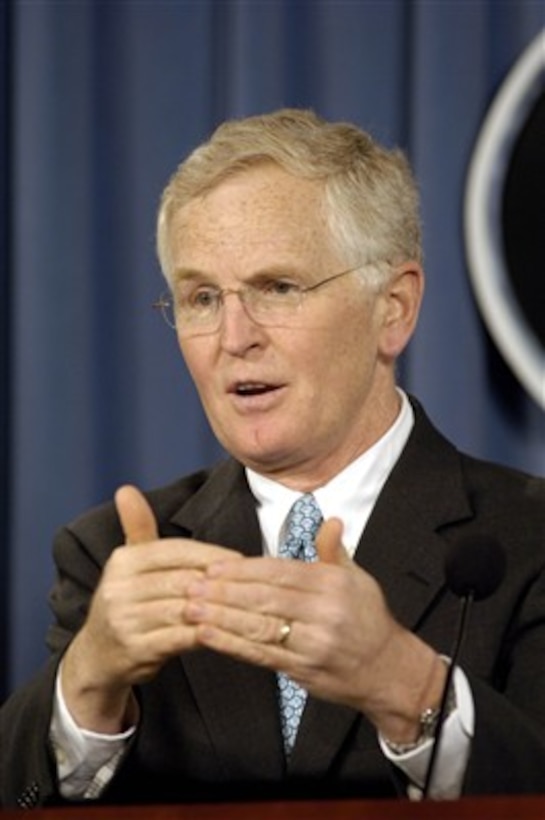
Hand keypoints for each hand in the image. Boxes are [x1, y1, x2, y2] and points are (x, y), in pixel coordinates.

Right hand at [61, 485, 240, 732]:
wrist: (99, 656)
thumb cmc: (128, 602)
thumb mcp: (129, 564)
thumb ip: (137, 527)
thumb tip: (126, 489)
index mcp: (123, 561)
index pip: (176, 550)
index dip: (210, 554)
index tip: (240, 560)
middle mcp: (119, 588)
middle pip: (183, 579)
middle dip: (219, 583)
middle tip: (250, 585)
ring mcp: (124, 620)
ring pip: (184, 608)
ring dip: (217, 609)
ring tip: (243, 608)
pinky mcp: (134, 649)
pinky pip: (179, 638)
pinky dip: (205, 634)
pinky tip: (225, 631)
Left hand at [185, 518, 444, 741]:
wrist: (388, 671)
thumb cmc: (368, 619)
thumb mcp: (358, 579)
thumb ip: (334, 551)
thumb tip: (329, 519)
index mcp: (332, 584)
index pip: (279, 572)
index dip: (243, 570)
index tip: (213, 567)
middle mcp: (323, 612)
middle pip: (264, 599)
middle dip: (224, 592)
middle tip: (192, 586)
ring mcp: (313, 643)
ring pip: (259, 627)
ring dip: (220, 618)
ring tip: (190, 609)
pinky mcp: (303, 671)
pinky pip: (262, 655)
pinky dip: (231, 646)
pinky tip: (208, 636)